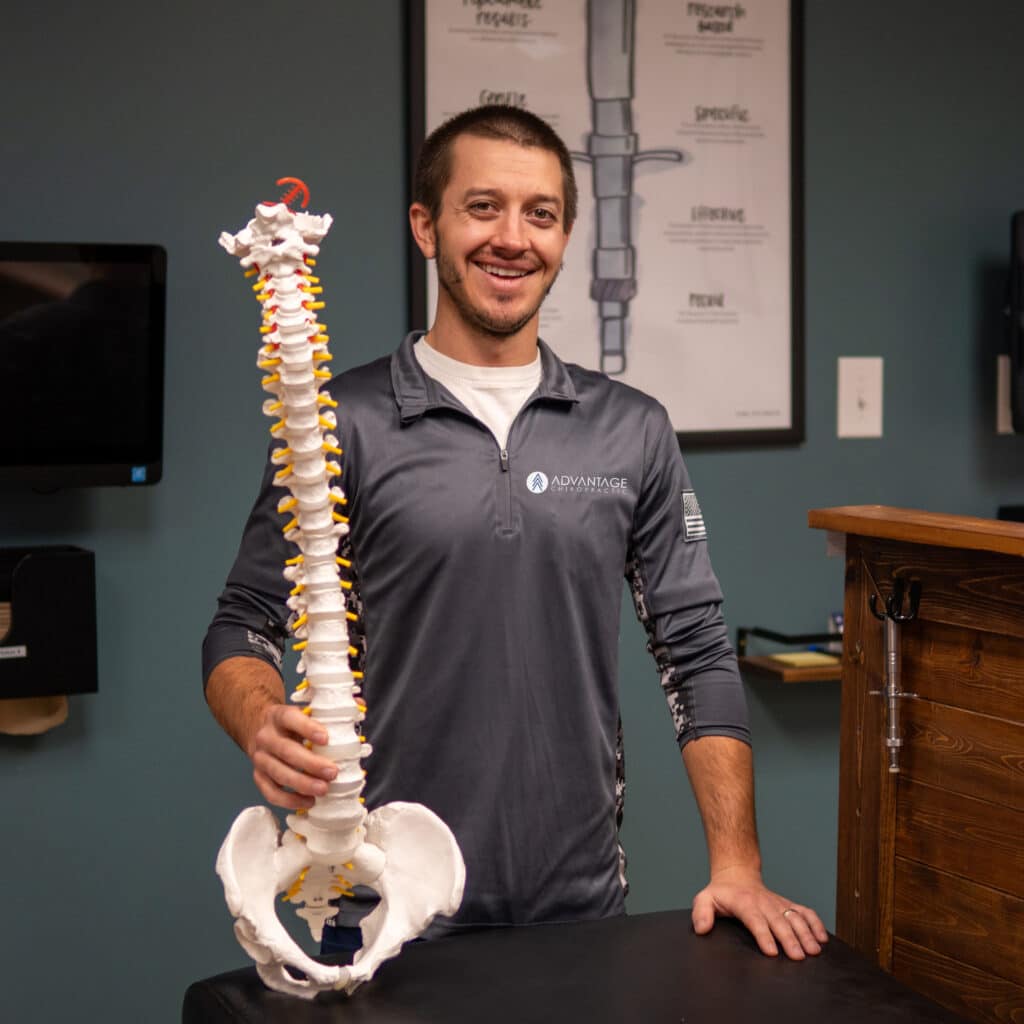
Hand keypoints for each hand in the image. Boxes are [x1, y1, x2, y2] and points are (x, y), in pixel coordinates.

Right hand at [248, 703, 337, 809]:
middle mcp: (266, 736)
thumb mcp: (304, 710)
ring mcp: (260, 758)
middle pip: (286, 750)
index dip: (308, 728)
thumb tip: (359, 705)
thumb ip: (330, 709)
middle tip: (333, 772)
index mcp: (278, 715)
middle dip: (311, 764)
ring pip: (278, 773)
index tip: (326, 738)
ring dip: (302, 784)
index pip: (291, 719)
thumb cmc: (290, 722)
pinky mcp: (258, 776)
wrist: (258, 727)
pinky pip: (270, 792)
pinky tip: (308, 801)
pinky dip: (288, 800)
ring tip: (323, 790)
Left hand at [691, 866, 828, 959]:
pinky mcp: (787, 905)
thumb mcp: (704, 899)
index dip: (763, 935)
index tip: (771, 951)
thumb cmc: (721, 893)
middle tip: (798, 957)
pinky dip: (815, 923)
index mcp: (744, 903)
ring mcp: (778, 903)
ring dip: (806, 933)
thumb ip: (701, 913)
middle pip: (778, 921)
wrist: (737, 875)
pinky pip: (805, 911)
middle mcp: (764, 903)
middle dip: (789, 939)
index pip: (755, 920)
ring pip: (795, 917)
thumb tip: (701, 929)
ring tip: (814, 951)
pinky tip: (823, 938)